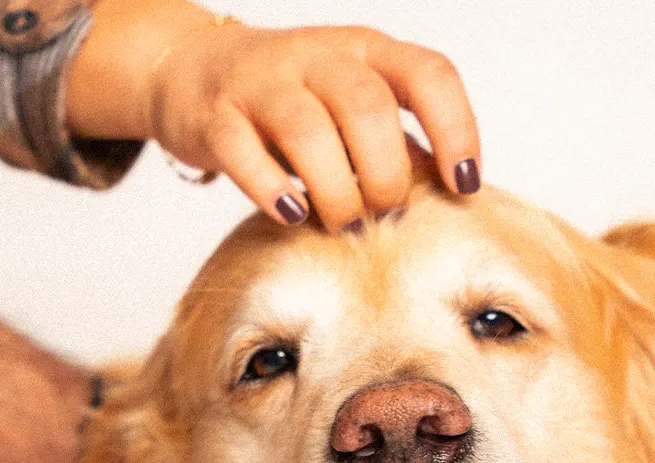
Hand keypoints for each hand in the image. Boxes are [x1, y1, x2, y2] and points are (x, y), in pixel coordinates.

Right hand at [67, 0, 480, 230]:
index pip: (428, 75)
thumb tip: (448, 194)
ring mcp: (261, 82)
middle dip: (385, 175)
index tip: (464, 186)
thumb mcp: (352, 107)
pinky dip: (273, 190)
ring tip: (340, 221)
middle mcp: (317, 55)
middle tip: (382, 212)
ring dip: (334, 190)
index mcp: (366, 50)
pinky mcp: (216, 116)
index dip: (456, 131)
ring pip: (308, 131)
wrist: (191, 72)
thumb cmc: (292, 103)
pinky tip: (292, 214)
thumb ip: (397, 142)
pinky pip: (244, 154)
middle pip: (368, 108)